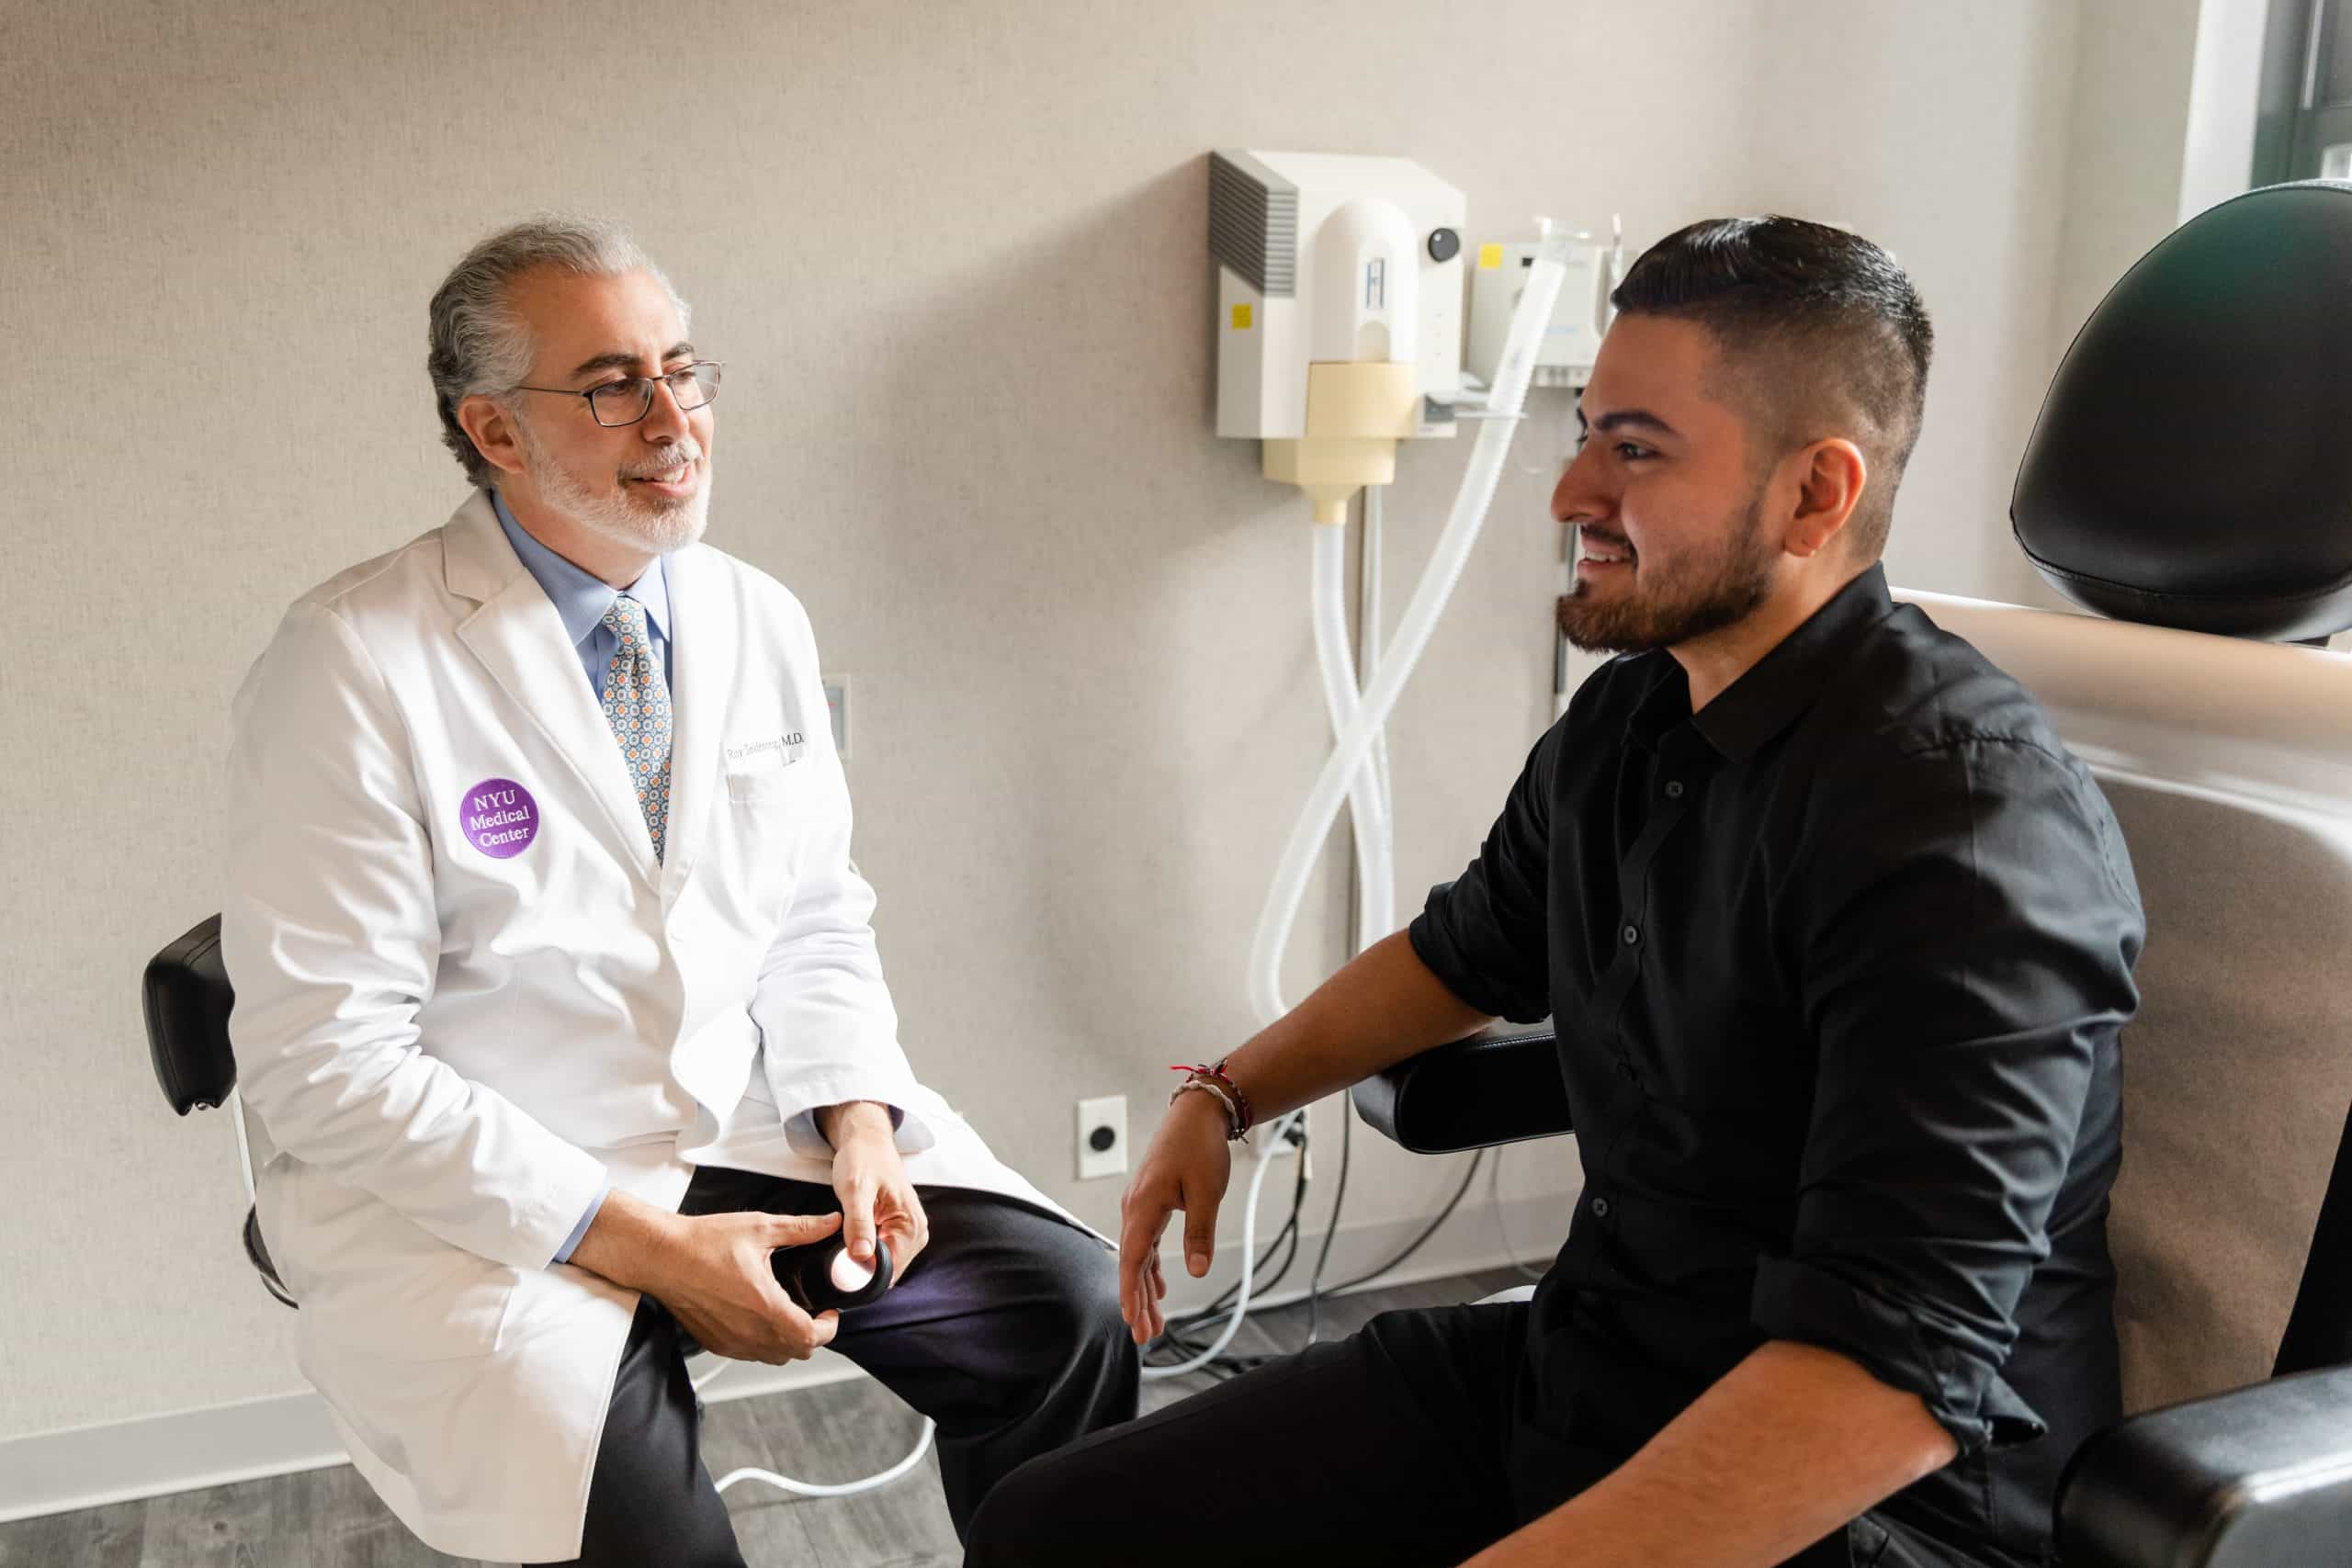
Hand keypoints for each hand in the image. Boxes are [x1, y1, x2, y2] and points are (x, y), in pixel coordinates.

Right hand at [655, 1208, 846, 1363]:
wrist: (660, 1255)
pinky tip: (761, 1318)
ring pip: (774, 1357)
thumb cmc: (703, 1242)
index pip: (810, 1337)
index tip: (830, 1311)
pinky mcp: (714, 1343)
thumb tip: (833, 1222)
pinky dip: (764, 1344)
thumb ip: (802, 1228)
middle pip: (797, 1352)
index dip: (828, 1327)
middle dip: (813, 1335)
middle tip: (814, 1312)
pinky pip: (750, 1355)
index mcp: (764, 1305)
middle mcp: (748, 1331)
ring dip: (789, 1342)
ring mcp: (729, 1341)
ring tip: (790, 1314)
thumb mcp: (760, 1228)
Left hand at [826, 1102, 928, 1284]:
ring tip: (848, 1238)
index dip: (863, 1273)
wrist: (867, 1141)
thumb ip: (859, 1223)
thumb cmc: (863, 1159)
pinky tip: (856, 1237)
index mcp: (912, 1225)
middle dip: (863, 1267)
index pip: (890, 1270)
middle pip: (889, 1271)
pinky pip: (883, 1254)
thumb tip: (861, 1257)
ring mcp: (910, 1233)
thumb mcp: (855, 1189)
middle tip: (840, 1248)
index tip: (840, 1264)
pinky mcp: (899, 1231)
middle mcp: (917, 1233)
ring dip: (864, 1259)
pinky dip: (867, 1251)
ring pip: (885, 1265)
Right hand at [1117, 1088, 1232, 1344]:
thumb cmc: (1200, 1147)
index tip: (1132, 1323)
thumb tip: (1197, 1271)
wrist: (1198, 1113)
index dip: (1130, 1293)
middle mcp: (1135, 1207)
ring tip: (1154, 1321)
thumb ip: (1200, 1232)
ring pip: (1138, 1255)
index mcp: (1144, 1205)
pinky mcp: (1151, 1201)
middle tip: (1146, 1337)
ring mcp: (1140, 1204)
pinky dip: (1150, 1266)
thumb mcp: (1206, 1192)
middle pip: (1132, 1263)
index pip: (1133, 1259)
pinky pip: (1146, 1241)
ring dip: (1144, 1287)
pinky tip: (1158, 1286)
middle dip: (1138, 1301)